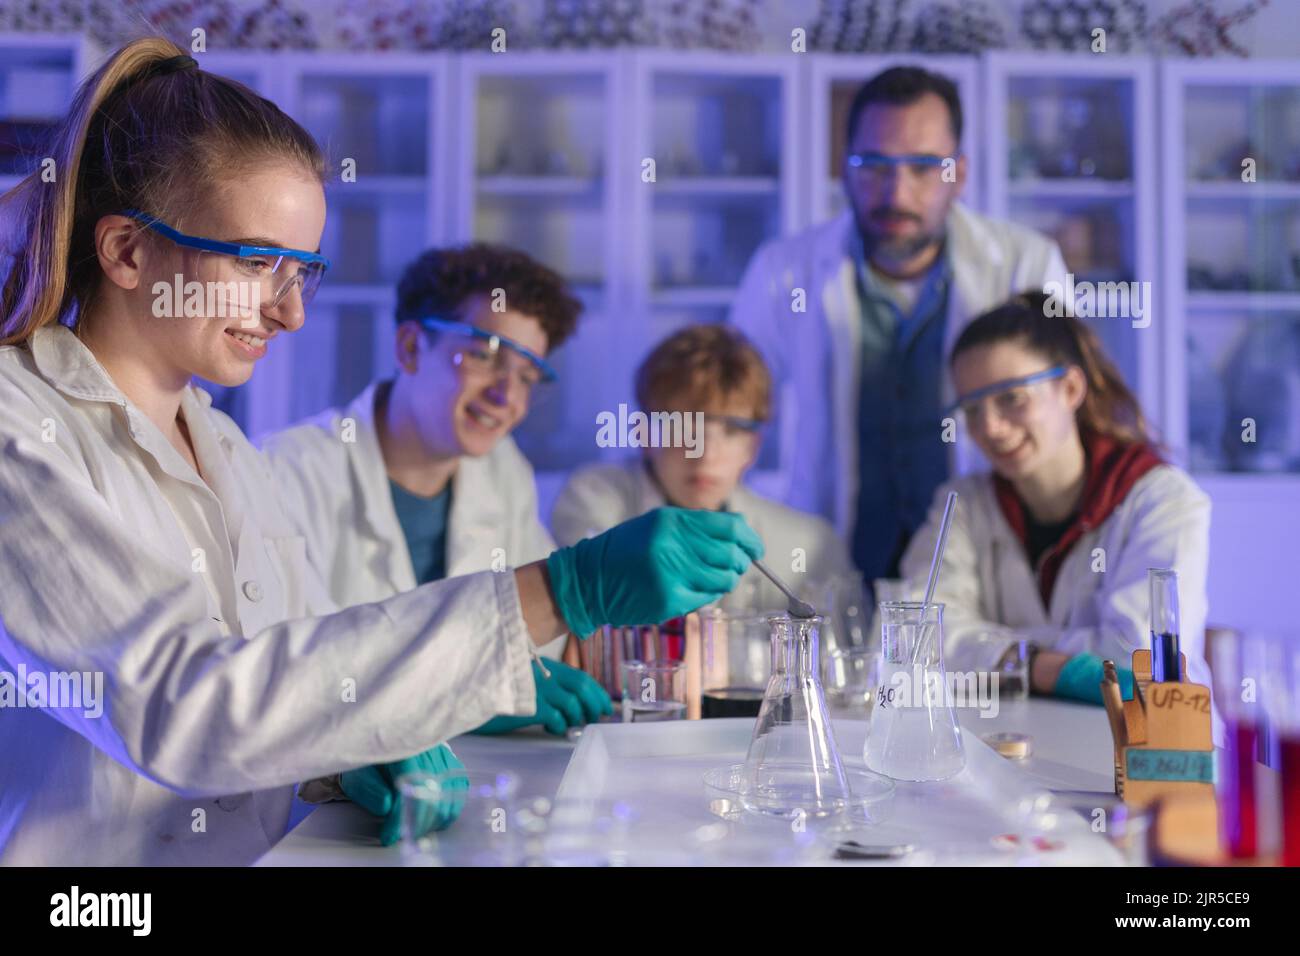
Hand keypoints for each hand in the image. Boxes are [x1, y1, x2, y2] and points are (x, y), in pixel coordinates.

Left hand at [339, 743, 465, 846]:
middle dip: (418, 823)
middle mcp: (428, 748)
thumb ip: (370, 790)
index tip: (390, 836)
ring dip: (434, 820)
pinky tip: (434, 820)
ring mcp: (443, 754)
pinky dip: (449, 809)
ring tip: (417, 831)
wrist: (385, 743)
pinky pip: (459, 789)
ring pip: (449, 794)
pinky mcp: (452, 761)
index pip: (410, 786)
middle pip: (433, 793)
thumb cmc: (371, 762)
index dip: (401, 816)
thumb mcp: (359, 774)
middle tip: (404, 837)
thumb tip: (388, 806)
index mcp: (402, 749)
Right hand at [474, 659, 612, 734]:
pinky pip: (555, 719)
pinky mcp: (528, 706)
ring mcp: (536, 689)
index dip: (596, 691)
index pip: (579, 676)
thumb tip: (570, 702)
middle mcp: (543, 674)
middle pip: (581, 688)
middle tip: (597, 718)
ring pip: (572, 704)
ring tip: (571, 725)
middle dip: (595, 705)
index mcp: (543, 665)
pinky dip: (559, 726)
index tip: (605, 705)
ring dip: (577, 718)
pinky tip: (550, 729)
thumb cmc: (493, 687)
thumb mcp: (522, 679)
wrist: (466, 691)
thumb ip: (543, 683)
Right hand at [545, 507, 762, 636]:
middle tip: (735, 567)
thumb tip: (741, 530)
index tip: (755, 549)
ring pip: (723, 579)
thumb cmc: (625, 551)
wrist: (587, 580)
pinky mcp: (668, 599)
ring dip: (724, 581)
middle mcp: (672, 544)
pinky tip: (693, 591)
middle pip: (730, 554)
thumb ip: (696, 526)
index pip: (729, 527)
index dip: (749, 539)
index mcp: (671, 520)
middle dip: (739, 563)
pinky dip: (707, 596)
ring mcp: (670, 573)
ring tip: (711, 580)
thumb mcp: (657, 525)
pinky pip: (706, 598)